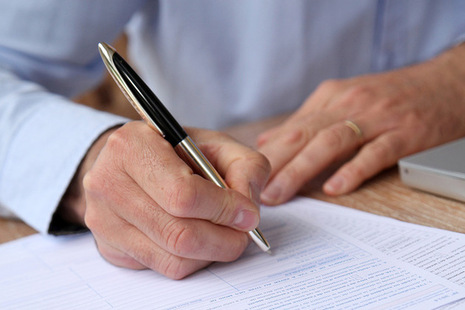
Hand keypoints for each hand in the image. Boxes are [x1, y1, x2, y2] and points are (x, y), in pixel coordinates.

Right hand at [61, 121, 269, 278]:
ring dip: (210, 253)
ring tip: (224, 235)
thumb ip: (245, 167)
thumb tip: (247, 211)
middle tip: (243, 233)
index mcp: (132, 146)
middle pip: (178, 233)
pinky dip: (192, 260)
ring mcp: (103, 219)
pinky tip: (199, 240)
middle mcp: (108, 183)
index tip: (248, 214)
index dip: (224, 210)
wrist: (130, 163)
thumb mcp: (216, 143)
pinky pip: (162, 268)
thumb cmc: (175, 151)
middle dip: (223, 239)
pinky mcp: (109, 246)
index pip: (183, 194)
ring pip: (173, 258)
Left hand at [258, 43, 464, 204]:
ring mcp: (377, 118)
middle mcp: (350, 104)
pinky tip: (333, 188)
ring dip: (302, 169)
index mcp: (332, 96)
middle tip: (256, 190)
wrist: (444, 83)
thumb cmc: (389, 95)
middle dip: (277, 163)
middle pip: (305, 134)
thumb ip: (306, 120)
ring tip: (281, 192)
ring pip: (332, 143)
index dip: (270, 153)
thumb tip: (268, 141)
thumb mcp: (343, 98)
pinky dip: (352, 171)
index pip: (293, 126)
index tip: (249, 174)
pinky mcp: (404, 133)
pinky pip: (374, 153)